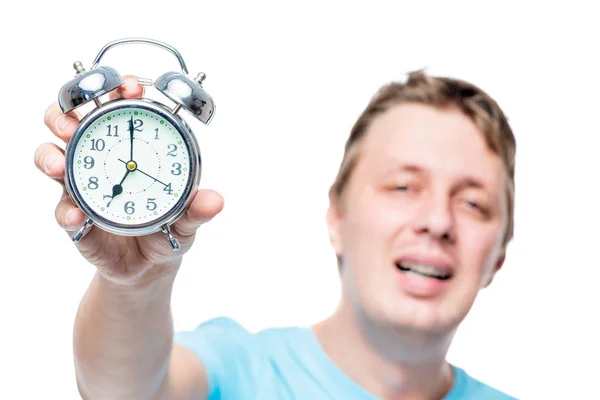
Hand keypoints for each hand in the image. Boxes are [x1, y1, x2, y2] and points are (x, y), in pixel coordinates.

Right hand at [35, 75, 223, 284]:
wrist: (149, 267)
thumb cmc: (168, 230)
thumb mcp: (187, 219)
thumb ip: (197, 209)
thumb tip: (215, 201)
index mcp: (131, 148)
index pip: (117, 107)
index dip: (118, 90)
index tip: (129, 89)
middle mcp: (100, 159)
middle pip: (68, 121)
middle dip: (65, 114)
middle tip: (72, 124)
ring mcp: (82, 185)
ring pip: (51, 156)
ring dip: (50, 156)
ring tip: (60, 166)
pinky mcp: (73, 216)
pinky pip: (62, 209)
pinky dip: (67, 211)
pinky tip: (78, 216)